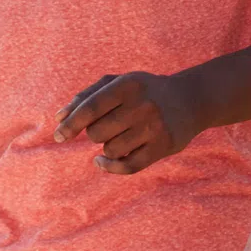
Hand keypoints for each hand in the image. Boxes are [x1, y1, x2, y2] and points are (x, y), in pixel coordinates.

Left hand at [57, 71, 202, 174]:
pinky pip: (128, 166)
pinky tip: (102, 161)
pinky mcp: (164, 146)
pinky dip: (110, 167)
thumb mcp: (118, 83)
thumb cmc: (145, 91)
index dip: (70, 125)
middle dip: (95, 133)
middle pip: (97, 133)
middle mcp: (143, 105)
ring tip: (121, 136)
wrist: (192, 99)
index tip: (58, 137)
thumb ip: (86, 96)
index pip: (90, 109)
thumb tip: (59, 119)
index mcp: (128, 85)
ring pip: (111, 150)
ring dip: (108, 147)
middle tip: (108, 126)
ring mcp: (155, 127)